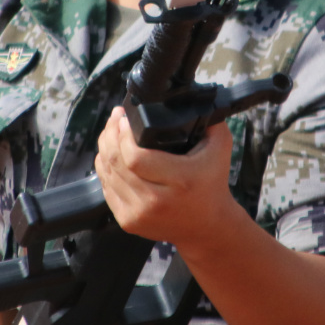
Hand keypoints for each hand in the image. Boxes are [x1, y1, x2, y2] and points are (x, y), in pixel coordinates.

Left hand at [94, 109, 234, 251]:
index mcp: (180, 180)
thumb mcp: (220, 148)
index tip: (123, 118)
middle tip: (114, 119)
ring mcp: (139, 214)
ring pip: (108, 174)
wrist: (207, 226)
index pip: (135, 157)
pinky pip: (106, 189)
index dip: (122, 135)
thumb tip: (191, 97)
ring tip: (110, 133)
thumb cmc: (212, 183)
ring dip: (104, 149)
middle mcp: (157, 201)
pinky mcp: (128, 222)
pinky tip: (110, 155)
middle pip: (117, 163)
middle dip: (110, 135)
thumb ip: (210, 120)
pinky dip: (104, 169)